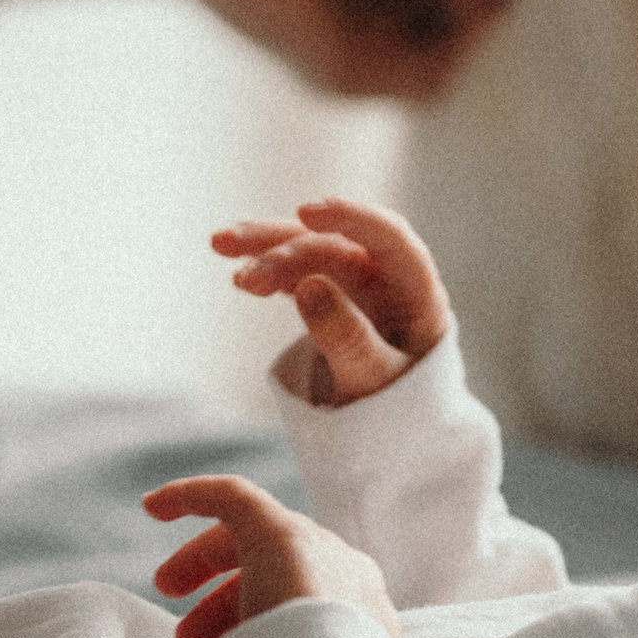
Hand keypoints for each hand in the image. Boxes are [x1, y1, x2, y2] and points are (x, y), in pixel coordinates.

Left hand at [143, 474, 398, 637]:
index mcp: (360, 624)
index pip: (301, 607)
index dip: (250, 625)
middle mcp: (349, 580)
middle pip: (281, 571)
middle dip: (225, 600)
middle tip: (184, 637)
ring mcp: (319, 552)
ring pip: (256, 538)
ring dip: (205, 564)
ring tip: (165, 594)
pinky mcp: (280, 530)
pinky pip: (235, 498)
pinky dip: (194, 496)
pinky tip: (155, 505)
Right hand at [215, 198, 448, 406]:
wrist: (396, 424)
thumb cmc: (399, 403)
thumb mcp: (374, 381)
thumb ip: (347, 338)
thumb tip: (308, 286)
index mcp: (417, 290)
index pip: (390, 236)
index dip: (351, 217)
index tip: (305, 214)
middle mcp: (388, 277)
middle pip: (336, 246)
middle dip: (288, 252)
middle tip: (246, 277)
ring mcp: (360, 282)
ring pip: (310, 251)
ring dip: (267, 246)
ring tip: (220, 245)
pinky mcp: (334, 292)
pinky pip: (298, 272)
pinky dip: (269, 270)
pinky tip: (238, 272)